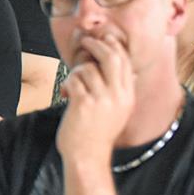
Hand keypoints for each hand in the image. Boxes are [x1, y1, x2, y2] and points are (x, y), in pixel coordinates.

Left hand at [55, 33, 135, 164]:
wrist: (87, 156)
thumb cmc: (96, 131)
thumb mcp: (117, 110)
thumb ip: (118, 89)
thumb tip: (120, 67)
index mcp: (128, 96)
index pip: (125, 61)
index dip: (113, 45)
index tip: (103, 38)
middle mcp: (119, 96)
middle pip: (111, 57)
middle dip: (96, 45)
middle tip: (84, 42)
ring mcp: (102, 100)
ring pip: (88, 68)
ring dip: (75, 71)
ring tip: (72, 84)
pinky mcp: (84, 103)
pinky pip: (74, 79)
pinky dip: (67, 83)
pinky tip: (65, 94)